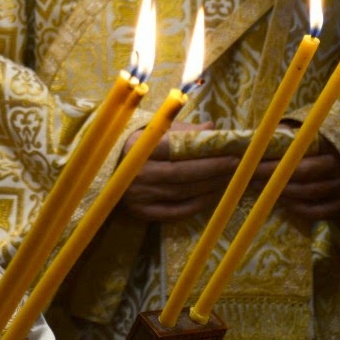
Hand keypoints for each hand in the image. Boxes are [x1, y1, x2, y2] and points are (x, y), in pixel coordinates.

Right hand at [119, 121, 239, 222]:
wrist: (101, 170)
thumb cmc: (132, 146)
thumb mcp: (152, 131)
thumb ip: (181, 131)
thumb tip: (212, 127)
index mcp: (137, 147)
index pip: (177, 151)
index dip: (206, 154)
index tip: (232, 153)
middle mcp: (136, 172)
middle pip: (183, 174)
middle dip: (215, 170)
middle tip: (238, 166)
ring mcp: (139, 195)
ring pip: (183, 192)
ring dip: (211, 186)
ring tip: (231, 178)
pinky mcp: (142, 212)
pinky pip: (175, 211)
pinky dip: (197, 204)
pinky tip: (212, 195)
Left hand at [251, 135, 339, 220]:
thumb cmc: (314, 146)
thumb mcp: (301, 134)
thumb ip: (282, 135)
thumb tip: (251, 140)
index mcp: (330, 144)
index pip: (298, 152)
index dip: (272, 158)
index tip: (248, 161)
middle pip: (302, 172)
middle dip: (271, 174)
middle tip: (248, 175)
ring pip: (307, 192)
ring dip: (278, 191)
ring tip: (256, 185)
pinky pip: (315, 211)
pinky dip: (295, 208)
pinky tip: (279, 200)